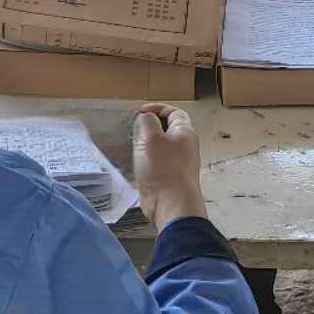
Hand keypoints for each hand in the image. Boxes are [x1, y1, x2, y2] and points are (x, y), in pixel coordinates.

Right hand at [132, 104, 207, 229]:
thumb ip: (147, 122)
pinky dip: (143, 161)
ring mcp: (177, 164)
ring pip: (159, 148)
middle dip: (149, 126)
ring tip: (128, 144)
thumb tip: (146, 118)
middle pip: (167, 130)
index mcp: (184, 133)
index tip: (140, 112)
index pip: (174, 112)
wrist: (170, 204)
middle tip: (132, 128)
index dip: (158, 108)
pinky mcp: (167, 178)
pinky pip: (155, 164)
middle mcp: (184, 147)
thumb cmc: (162, 168)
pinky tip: (130, 163)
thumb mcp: (151, 138)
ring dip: (144, 144)